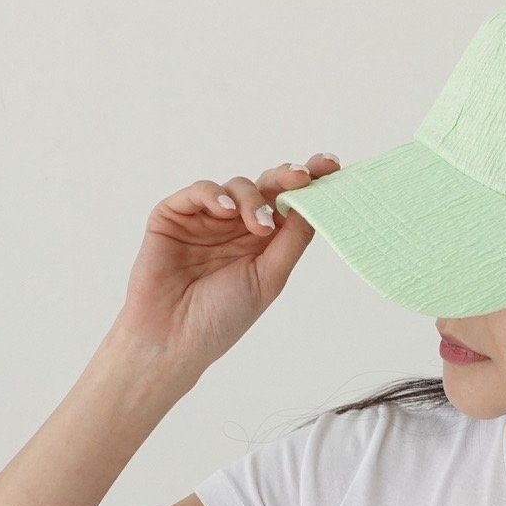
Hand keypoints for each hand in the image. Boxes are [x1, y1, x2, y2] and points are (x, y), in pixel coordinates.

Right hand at [113, 153, 338, 375]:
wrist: (175, 339)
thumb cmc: (223, 316)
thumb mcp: (269, 277)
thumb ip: (292, 241)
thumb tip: (316, 205)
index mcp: (263, 241)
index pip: (289, 204)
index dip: (310, 183)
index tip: (331, 166)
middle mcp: (236, 226)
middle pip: (266, 187)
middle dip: (286, 177)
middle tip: (303, 176)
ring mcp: (205, 219)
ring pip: (236, 186)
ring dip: (251, 199)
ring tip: (257, 225)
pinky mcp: (173, 216)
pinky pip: (197, 192)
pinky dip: (213, 195)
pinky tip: (225, 211)